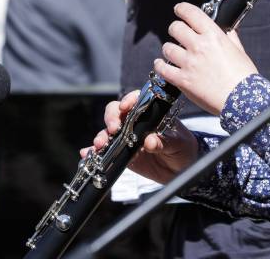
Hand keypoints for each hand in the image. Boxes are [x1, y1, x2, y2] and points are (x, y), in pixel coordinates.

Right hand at [83, 90, 199, 183]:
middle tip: (113, 129)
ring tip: (99, 145)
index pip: (136, 101)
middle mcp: (135, 123)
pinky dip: (94, 152)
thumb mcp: (178, 143)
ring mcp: (126, 138)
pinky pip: (105, 152)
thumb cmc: (183, 148)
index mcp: (150, 113)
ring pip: (108, 132)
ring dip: (101, 136)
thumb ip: (164, 142)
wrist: (181, 168)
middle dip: (111, 119)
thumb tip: (150, 142)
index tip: (125, 107)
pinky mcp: (122, 154)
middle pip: (115, 113)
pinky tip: (86, 153)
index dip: (128, 101)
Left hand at [156, 3, 257, 115]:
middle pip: (176, 28)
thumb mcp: (240, 51)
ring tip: (172, 52)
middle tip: (177, 32)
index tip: (179, 9)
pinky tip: (160, 65)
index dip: (182, 9)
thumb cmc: (244, 77)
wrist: (243, 100)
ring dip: (168, 48)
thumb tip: (227, 30)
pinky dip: (159, 66)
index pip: (191, 13)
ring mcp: (189, 63)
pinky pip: (163, 69)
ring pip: (167, 48)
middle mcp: (199, 46)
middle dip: (175, 29)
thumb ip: (231, 38)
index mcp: (213, 36)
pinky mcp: (182, 80)